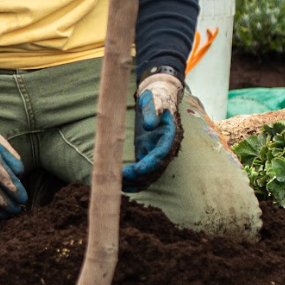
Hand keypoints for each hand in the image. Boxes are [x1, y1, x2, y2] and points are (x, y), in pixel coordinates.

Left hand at [120, 72, 182, 189]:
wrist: (158, 97)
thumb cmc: (154, 97)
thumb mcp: (152, 99)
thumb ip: (151, 111)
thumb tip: (148, 125)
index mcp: (168, 135)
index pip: (161, 154)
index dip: (149, 163)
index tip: (137, 170)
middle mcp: (165, 148)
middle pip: (154, 169)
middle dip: (138, 176)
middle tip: (119, 177)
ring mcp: (156, 153)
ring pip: (148, 175)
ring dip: (134, 182)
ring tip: (116, 184)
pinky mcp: (147, 155)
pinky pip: (143, 173)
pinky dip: (134, 181)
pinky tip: (121, 186)